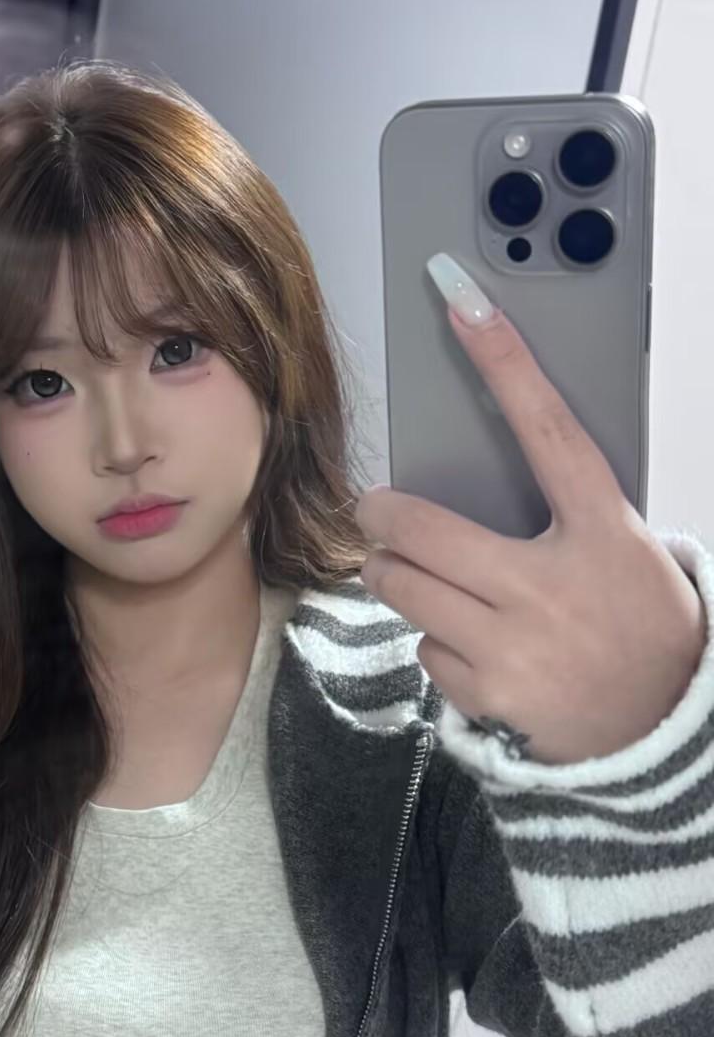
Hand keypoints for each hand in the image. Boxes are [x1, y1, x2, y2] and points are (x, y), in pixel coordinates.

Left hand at [354, 255, 705, 765]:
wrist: (660, 733)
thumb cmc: (639, 629)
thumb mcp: (623, 554)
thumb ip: (565, 514)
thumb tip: (495, 464)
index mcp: (603, 534)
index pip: (549, 430)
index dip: (505, 362)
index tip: (463, 303)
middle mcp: (554, 585)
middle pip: (423, 530)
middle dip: (382, 518)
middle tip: (374, 512)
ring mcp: (517, 646)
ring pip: (404, 591)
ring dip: (395, 580)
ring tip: (417, 581)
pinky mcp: (489, 695)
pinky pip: (425, 650)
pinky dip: (438, 646)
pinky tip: (476, 653)